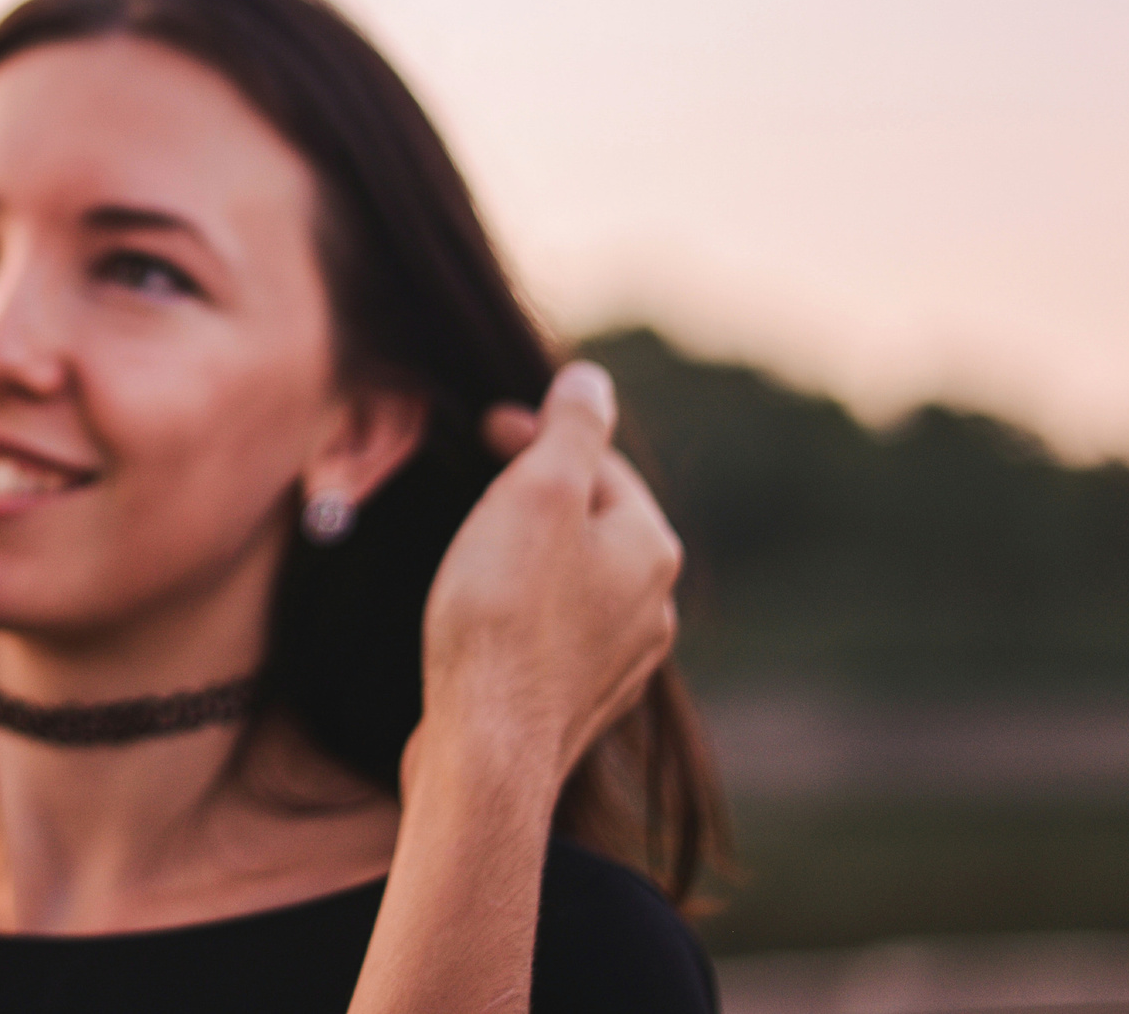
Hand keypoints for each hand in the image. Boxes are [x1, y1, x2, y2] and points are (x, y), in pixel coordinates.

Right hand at [411, 361, 680, 788]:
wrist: (486, 748)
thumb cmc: (503, 612)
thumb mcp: (537, 493)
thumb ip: (571, 429)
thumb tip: (592, 380)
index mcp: (649, 547)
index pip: (602, 464)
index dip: (541, 434)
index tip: (486, 425)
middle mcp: (651, 606)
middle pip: (595, 522)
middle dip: (541, 492)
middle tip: (479, 478)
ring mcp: (620, 662)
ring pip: (578, 580)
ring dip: (534, 552)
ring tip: (477, 544)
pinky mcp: (576, 704)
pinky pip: (557, 633)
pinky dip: (525, 607)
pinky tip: (485, 618)